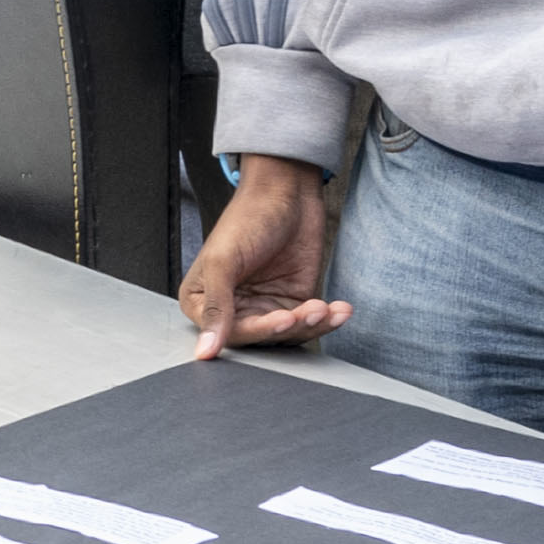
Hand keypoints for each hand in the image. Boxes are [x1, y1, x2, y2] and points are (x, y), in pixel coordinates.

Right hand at [179, 154, 349, 355]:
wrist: (286, 193)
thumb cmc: (247, 218)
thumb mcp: (222, 262)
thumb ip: (216, 308)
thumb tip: (205, 350)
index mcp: (204, 300)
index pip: (229, 333)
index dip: (256, 331)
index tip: (279, 321)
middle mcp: (235, 308)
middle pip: (262, 337)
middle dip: (288, 327)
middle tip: (305, 311)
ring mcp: (265, 306)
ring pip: (289, 335)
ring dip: (311, 325)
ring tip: (323, 307)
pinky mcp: (294, 301)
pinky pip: (310, 323)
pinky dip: (327, 320)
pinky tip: (339, 310)